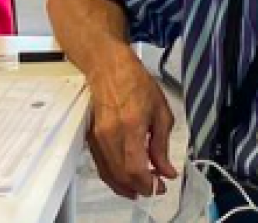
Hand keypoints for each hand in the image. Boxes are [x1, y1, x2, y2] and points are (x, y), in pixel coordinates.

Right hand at [85, 53, 177, 197]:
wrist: (108, 68)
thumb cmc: (136, 84)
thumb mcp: (160, 112)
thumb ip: (162, 146)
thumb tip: (167, 171)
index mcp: (131, 126)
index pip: (135, 169)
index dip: (149, 185)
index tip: (161, 186)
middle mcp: (110, 136)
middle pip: (121, 176)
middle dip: (139, 188)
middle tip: (154, 188)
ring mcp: (97, 138)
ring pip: (109, 175)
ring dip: (126, 187)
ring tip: (142, 187)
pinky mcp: (91, 139)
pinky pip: (102, 166)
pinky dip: (114, 177)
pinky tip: (126, 178)